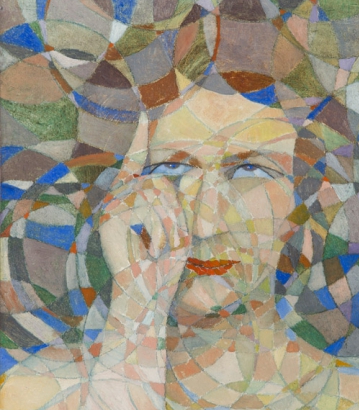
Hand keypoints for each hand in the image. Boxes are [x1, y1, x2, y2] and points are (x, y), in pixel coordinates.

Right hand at [99, 112, 190, 336]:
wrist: (145, 296)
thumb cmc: (165, 265)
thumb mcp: (181, 228)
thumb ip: (183, 200)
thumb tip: (196, 169)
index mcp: (134, 199)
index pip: (137, 162)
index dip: (139, 137)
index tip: (145, 113)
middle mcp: (120, 198)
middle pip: (160, 180)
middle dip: (177, 209)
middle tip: (172, 242)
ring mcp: (112, 206)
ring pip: (157, 192)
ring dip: (171, 222)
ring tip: (162, 248)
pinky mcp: (110, 217)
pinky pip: (148, 206)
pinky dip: (160, 228)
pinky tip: (151, 249)